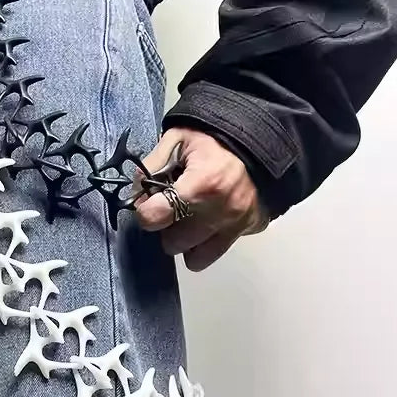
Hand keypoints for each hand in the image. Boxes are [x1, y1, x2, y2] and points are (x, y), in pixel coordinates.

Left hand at [135, 126, 269, 270]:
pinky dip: (211, 239)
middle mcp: (221, 211)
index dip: (145, 212)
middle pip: (174, 243)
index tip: (149, 205)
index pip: (155, 217)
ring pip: (196, 258)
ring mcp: (239, 224)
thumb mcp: (176, 139)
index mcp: (200, 185)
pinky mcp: (251, 228)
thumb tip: (137, 197)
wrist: (259, 138)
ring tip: (192, 218)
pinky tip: (212, 216)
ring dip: (188, 242)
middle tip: (174, 208)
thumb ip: (151, 167)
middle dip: (168, 228)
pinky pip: (220, 248)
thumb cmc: (213, 138)